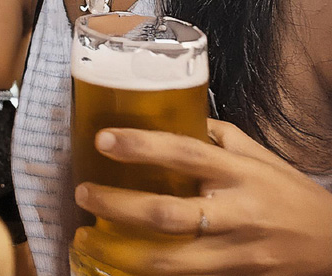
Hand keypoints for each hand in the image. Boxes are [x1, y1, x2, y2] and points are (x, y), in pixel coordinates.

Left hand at [71, 120, 331, 274]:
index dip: (142, 146)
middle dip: (118, 204)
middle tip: (83, 190)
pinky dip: (147, 272)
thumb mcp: (257, 154)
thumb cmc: (288, 192)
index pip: (185, 154)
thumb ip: (214, 135)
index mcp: (240, 174)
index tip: (103, 140)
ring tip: (87, 233)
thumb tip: (169, 111)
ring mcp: (235, 252)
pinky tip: (116, 261)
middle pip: (169, 214)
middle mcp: (236, 214)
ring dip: (121, 248)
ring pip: (171, 259)